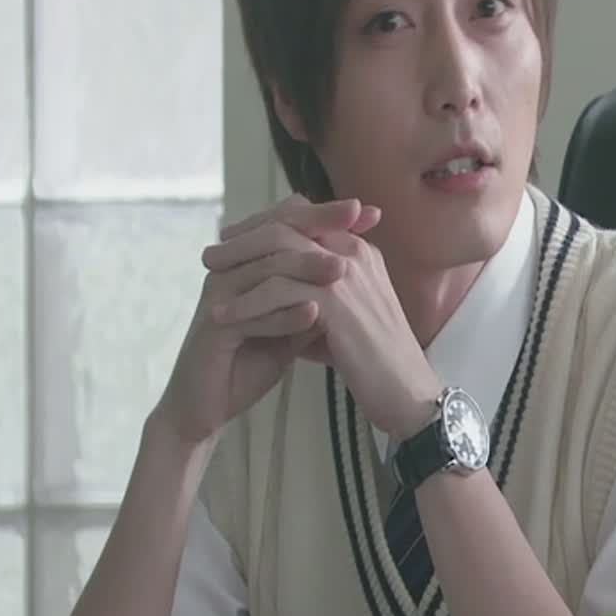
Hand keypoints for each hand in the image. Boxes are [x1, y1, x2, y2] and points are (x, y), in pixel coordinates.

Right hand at [154, 195, 379, 446]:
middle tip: (357, 216)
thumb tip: (355, 267)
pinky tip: (314, 315)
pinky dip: (283, 315)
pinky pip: (251, 315)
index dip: (325, 215)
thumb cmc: (249, 360)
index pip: (286, 222)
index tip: (368, 212)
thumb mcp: (291, 322)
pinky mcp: (213, 326)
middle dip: (318, 222)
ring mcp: (218, 295)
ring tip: (343, 269)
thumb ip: (314, 295)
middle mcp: (229, 269)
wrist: (207, 405)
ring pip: (265, 270)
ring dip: (306, 268)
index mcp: (247, 261)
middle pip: (275, 233)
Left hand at [206, 209, 441, 439]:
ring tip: (208, 277)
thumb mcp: (340, 320)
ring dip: (238, 261)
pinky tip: (222, 315)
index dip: (263, 228)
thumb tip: (272, 296)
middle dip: (244, 238)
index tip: (231, 243)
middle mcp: (354, 253)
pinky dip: (247, 302)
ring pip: (280, 250)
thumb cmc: (374, 363)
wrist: (408, 394)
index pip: (304, 221)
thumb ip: (311, 300)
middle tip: (211, 255)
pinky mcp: (337, 302)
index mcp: (358, 252)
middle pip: (288, 226)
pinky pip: (279, 291)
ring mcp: (347, 274)